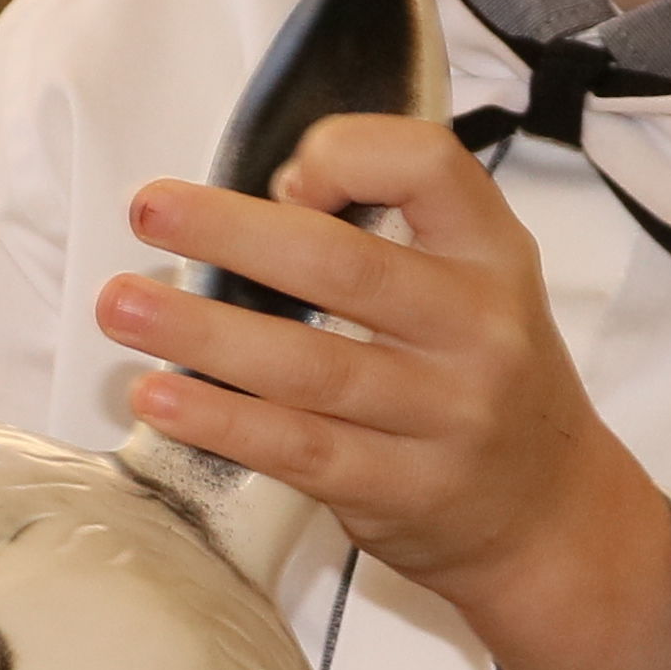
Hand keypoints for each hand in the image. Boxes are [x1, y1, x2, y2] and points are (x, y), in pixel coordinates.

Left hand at [100, 117, 670, 669]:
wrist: (548, 513)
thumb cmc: (482, 376)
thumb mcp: (475, 280)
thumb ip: (393, 231)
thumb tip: (249, 208)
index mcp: (494, 253)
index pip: (430, 165)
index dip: (346, 156)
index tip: (282, 178)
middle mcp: (480, 329)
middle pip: (346, 266)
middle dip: (234, 232)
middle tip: (148, 210)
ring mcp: (447, 417)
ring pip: (309, 367)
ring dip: (202, 333)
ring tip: (122, 307)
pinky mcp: (404, 490)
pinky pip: (299, 450)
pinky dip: (223, 422)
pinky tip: (162, 397)